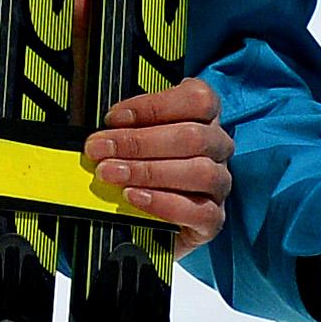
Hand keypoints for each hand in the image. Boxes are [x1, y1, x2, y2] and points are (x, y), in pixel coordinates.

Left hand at [84, 79, 233, 255]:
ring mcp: (219, 183)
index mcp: (205, 118)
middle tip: (101, 149)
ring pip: (199, 171)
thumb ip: (127, 128)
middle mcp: (217, 148)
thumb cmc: (147, 167)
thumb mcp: (139, 138)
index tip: (114, 118)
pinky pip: (199, 211)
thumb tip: (101, 131)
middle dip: (138, 142)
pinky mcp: (213, 218)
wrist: (155, 221)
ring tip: (112, 174)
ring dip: (147, 171)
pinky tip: (134, 196)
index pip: (196, 100)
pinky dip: (162, 203)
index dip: (154, 106)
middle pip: (192, 137)